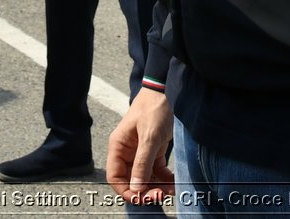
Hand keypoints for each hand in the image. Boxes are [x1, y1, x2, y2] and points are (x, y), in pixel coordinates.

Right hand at [107, 87, 173, 204]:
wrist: (168, 91)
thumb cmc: (154, 108)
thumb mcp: (149, 137)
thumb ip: (142, 164)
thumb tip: (136, 189)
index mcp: (118, 146)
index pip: (115, 177)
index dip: (126, 191)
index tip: (141, 199)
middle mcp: (127, 151)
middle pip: (131, 180)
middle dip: (144, 191)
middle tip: (160, 196)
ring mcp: (140, 151)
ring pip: (145, 178)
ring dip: (156, 187)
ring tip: (170, 191)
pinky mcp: (154, 150)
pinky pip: (157, 171)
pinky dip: (165, 179)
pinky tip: (174, 183)